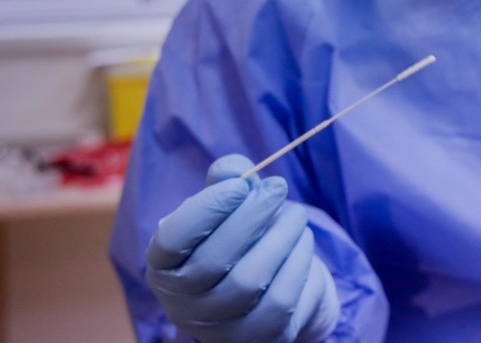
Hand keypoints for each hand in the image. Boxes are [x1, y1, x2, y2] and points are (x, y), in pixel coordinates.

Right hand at [145, 155, 339, 342]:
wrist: (271, 289)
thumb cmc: (243, 239)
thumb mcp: (230, 206)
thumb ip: (228, 181)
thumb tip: (233, 170)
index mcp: (164, 265)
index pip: (171, 240)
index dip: (206, 209)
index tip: (241, 185)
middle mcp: (181, 302)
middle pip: (213, 260)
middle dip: (252, 217)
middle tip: (278, 187)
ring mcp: (217, 326)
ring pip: (249, 280)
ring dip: (281, 237)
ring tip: (296, 215)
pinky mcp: (255, 337)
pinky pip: (280, 299)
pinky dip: (297, 262)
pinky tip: (302, 242)